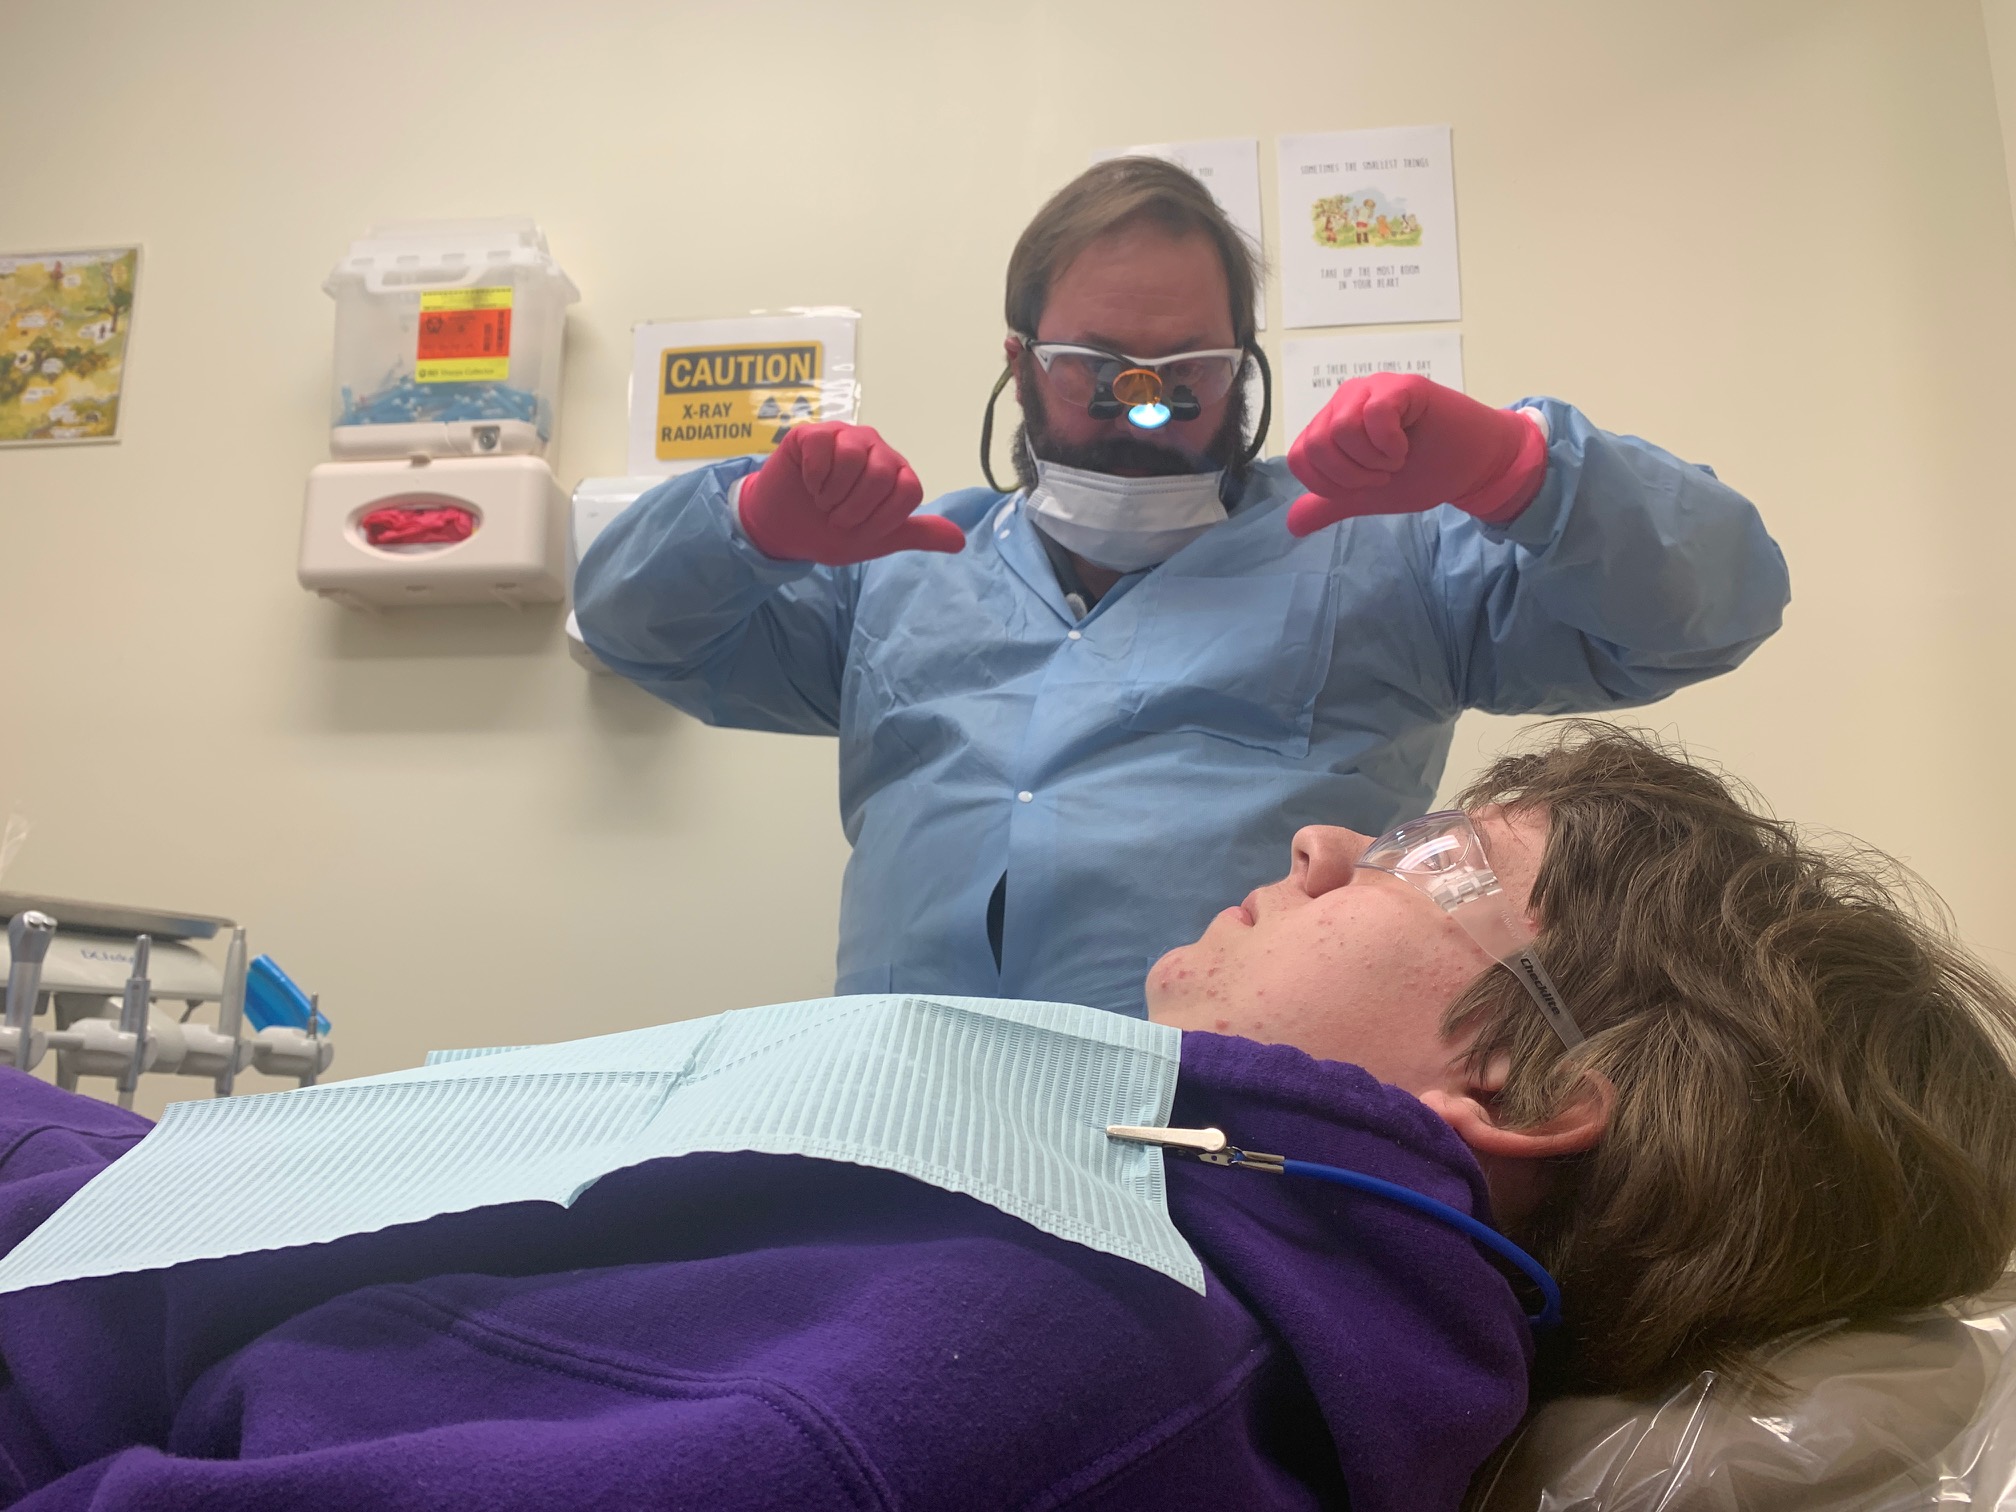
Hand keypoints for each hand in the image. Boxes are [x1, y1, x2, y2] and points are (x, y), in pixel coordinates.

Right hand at [737, 422, 964, 565]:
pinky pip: (822, 449)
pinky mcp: (813, 433)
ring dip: (832, 493)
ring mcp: (844, 436)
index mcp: (896, 472)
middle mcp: (875, 448)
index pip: (909, 490)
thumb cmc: (830, 530)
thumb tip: (960, 542)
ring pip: (853, 459)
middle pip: (882, 475)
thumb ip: (917, 534)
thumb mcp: (877, 540)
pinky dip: (813, 477)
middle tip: (836, 516)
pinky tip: (807, 482)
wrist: (784, 529)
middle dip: (854, 509)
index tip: (862, 530)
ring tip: (822, 500)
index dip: (883, 519)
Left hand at [1284, 373, 1548, 536]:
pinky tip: (1405, 447)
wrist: (1474, 466)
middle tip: (1384, 473)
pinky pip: (1375, 415)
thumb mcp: (1370, 496)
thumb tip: (1292, 525)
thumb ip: (1331, 505)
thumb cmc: (1424, 472)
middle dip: (1351, 475)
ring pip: (1341, 429)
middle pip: (1317, 444)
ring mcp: (1373, 388)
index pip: (1300, 456)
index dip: (1328, 484)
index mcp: (1333, 422)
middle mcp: (1347, 399)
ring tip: (1396, 460)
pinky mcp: (1403, 385)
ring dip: (1372, 460)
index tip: (1363, 485)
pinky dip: (1389, 444)